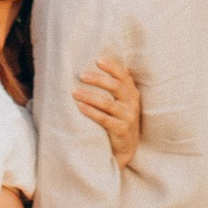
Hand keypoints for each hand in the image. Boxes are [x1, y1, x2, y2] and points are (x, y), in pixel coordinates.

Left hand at [74, 53, 142, 169]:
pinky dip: (91, 111)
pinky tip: (80, 107)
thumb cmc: (120, 118)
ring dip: (89, 96)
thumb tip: (98, 64)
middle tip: (81, 75)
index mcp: (132, 92)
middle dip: (97, 79)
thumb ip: (116, 87)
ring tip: (75, 92)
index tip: (97, 60)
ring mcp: (128, 117)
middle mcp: (132, 103)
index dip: (112, 67)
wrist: (127, 147)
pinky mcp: (121, 130)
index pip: (123, 76)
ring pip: (107, 103)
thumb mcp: (123, 101)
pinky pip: (104, 119)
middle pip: (115, 86)